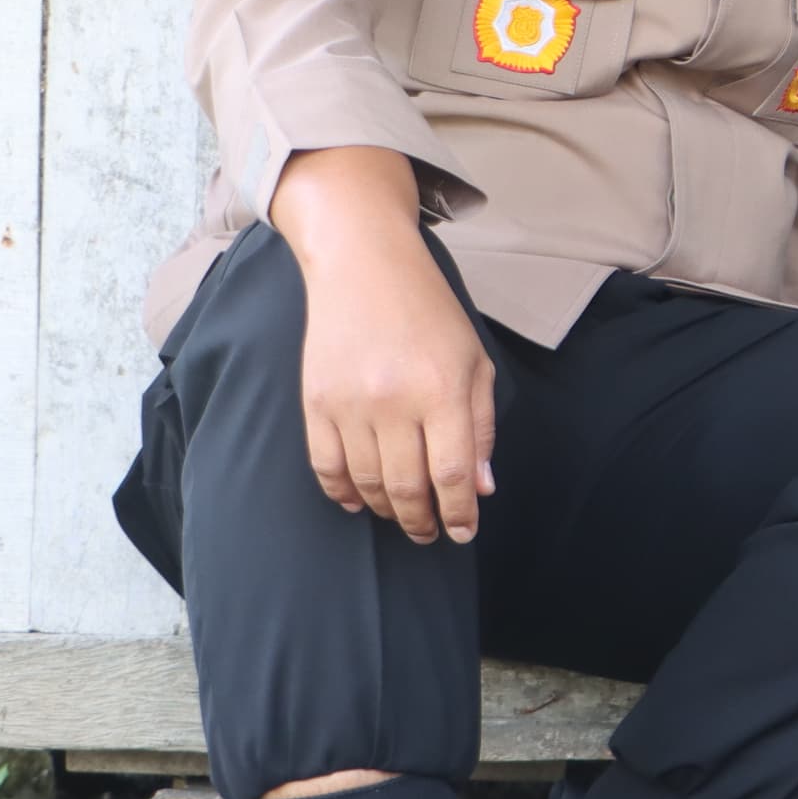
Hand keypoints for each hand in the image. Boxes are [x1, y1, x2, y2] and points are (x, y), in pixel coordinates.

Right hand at [270, 147, 495, 542]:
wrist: (362, 264)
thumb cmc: (428, 311)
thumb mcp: (474, 360)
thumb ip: (481, 426)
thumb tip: (481, 486)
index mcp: (442, 390)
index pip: (452, 474)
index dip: (460, 513)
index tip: (463, 532)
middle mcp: (395, 402)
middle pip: (408, 488)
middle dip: (422, 522)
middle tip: (430, 533)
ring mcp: (350, 404)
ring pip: (368, 484)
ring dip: (388, 510)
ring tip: (402, 514)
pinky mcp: (316, 402)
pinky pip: (326, 467)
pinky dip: (342, 493)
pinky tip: (359, 501)